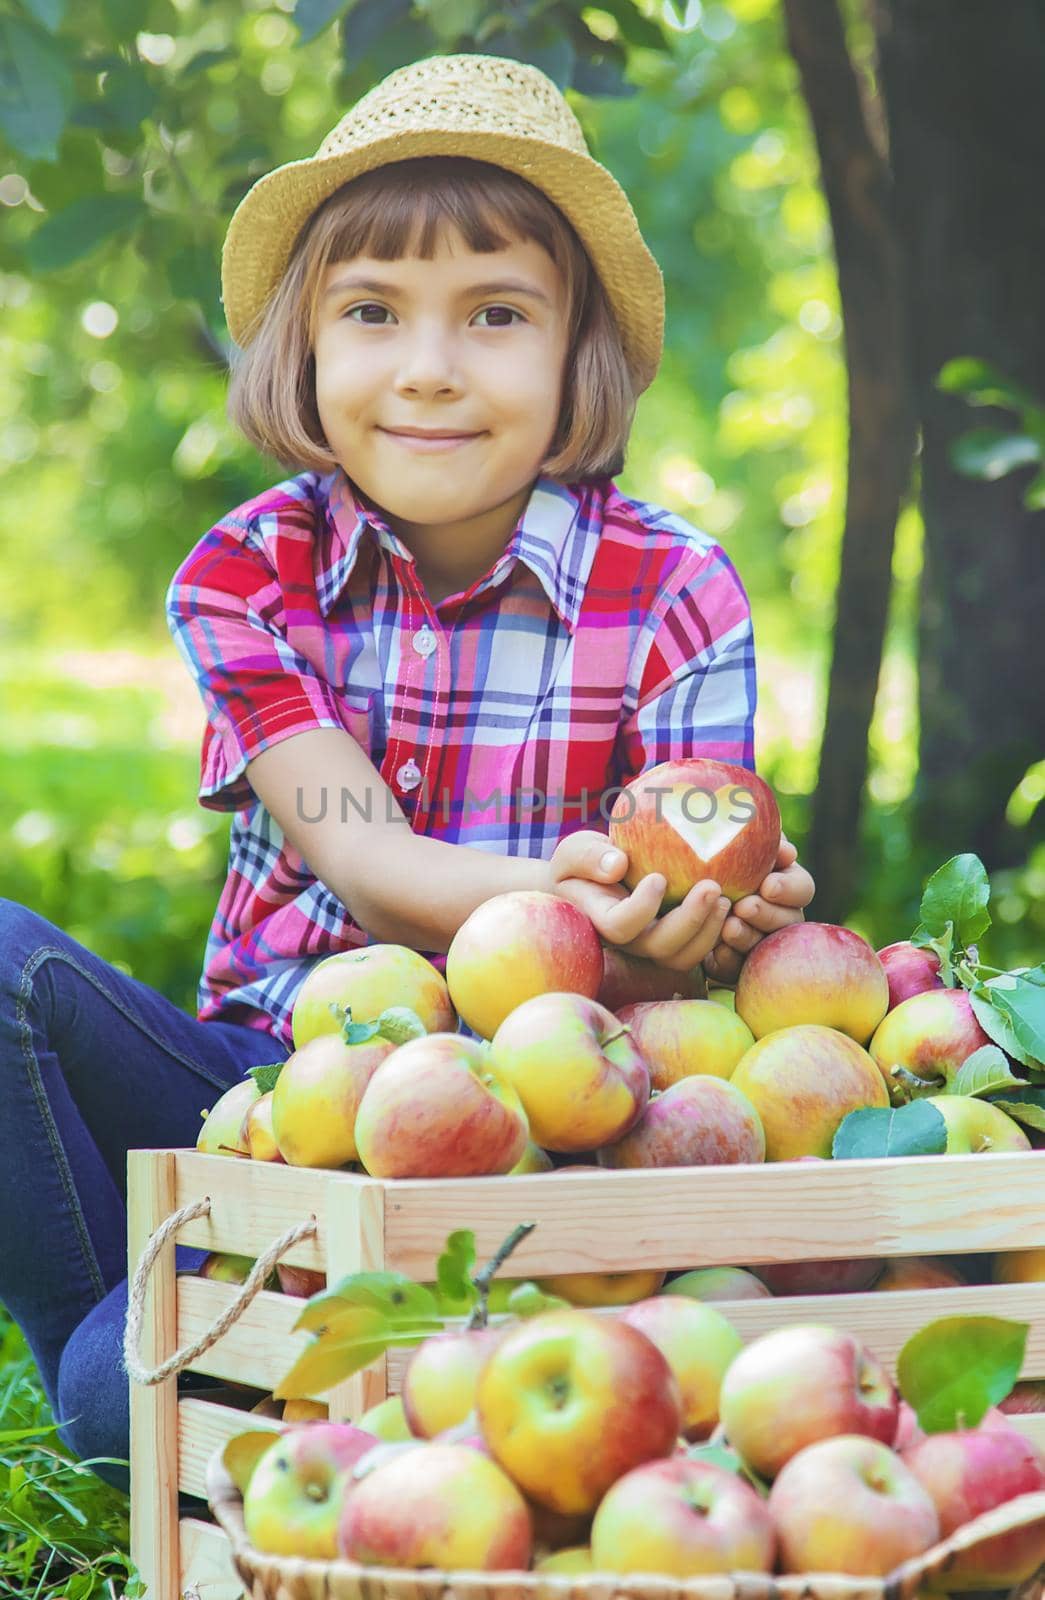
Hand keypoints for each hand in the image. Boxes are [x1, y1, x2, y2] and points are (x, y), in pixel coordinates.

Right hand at [547, 830, 731, 973]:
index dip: (641, 909)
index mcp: (604, 920)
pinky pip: (703, 946)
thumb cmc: (584, 862)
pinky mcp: (679, 940)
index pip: (621, 927)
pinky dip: (721, 930)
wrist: (597, 879)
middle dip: (690, 922)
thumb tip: (618, 864)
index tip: (658, 877)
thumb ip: (588, 856)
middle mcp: (632, 941)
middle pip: (662, 948)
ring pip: (685, 956)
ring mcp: (657, 944)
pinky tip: (738, 900)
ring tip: (727, 897)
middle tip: (713, 886)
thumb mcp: (574, 851)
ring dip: (709, 931)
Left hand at [703, 834, 814, 986]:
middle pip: (788, 921)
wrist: (668, 888)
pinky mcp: (731, 963)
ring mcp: (755, 941)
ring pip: (763, 946)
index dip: (790, 888)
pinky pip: (735, 967)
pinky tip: (715, 951)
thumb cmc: (701, 854)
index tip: (768, 884)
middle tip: (745, 906)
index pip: (801, 887)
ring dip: (748, 936)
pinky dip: (727, 959)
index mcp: (780, 883)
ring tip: (729, 927)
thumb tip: (784, 847)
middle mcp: (775, 914)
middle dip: (768, 914)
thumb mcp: (720, 840)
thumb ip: (747, 836)